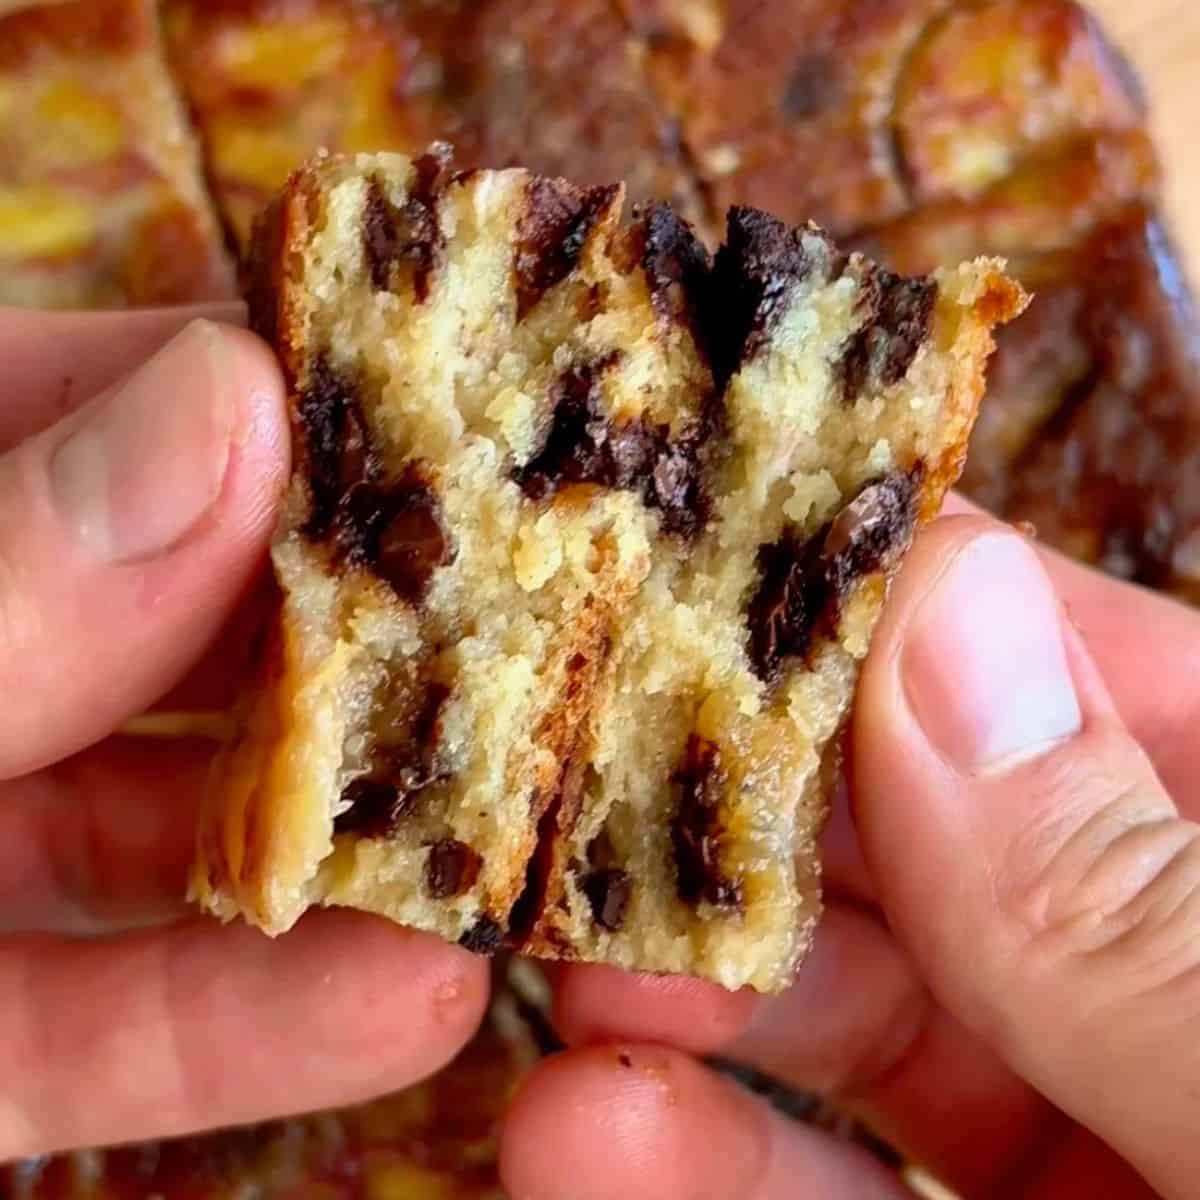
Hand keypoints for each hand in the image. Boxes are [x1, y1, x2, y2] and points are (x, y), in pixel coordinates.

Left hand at [0, 307, 486, 1157]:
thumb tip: (236, 399)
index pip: (113, 403)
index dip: (286, 399)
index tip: (468, 418)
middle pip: (188, 626)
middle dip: (368, 641)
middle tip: (551, 635)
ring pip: (175, 837)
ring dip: (351, 849)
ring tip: (527, 835)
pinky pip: (107, 1020)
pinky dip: (247, 1024)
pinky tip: (416, 1005)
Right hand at [500, 506, 1199, 1198]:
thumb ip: (1122, 884)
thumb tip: (944, 604)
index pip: (1050, 655)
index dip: (873, 599)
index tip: (694, 562)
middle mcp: (1148, 943)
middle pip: (907, 821)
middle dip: (733, 809)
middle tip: (580, 785)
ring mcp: (1076, 1097)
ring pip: (845, 1004)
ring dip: (683, 987)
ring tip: (563, 980)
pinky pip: (836, 1188)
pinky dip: (703, 1160)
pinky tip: (586, 1134)